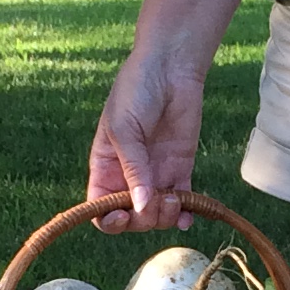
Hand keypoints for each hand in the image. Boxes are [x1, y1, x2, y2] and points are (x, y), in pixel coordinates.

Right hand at [89, 47, 206, 231]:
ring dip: (165, 217)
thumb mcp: (124, 128)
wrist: (170, 68)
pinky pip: (182, 202)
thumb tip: (140, 205)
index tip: (123, 215)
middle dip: (143, 219)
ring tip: (175, 200)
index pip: (100, 208)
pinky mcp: (180, 169)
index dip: (109, 220)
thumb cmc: (136, 91)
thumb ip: (133, 168)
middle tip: (157, 201)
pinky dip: (185, 214)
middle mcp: (129, 176)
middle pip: (131, 217)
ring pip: (157, 214)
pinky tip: (188, 215)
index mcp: (105, 167)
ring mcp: (156, 174)